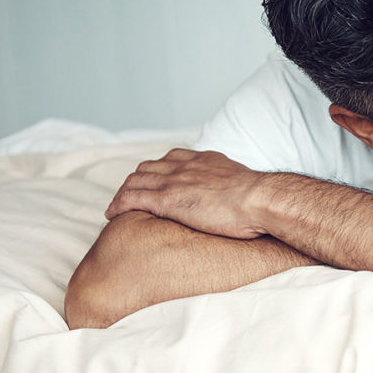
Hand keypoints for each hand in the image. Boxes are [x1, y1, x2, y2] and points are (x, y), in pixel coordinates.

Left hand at [105, 148, 270, 238]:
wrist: (260, 201)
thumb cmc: (261, 200)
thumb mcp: (246, 184)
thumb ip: (233, 186)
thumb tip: (241, 199)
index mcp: (205, 160)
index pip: (171, 158)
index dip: (157, 170)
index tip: (153, 181)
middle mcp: (186, 165)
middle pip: (148, 167)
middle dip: (135, 180)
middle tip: (130, 196)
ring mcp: (175, 180)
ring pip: (135, 180)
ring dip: (123, 192)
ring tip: (118, 206)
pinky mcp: (167, 199)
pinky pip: (132, 198)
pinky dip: (118, 204)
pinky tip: (112, 214)